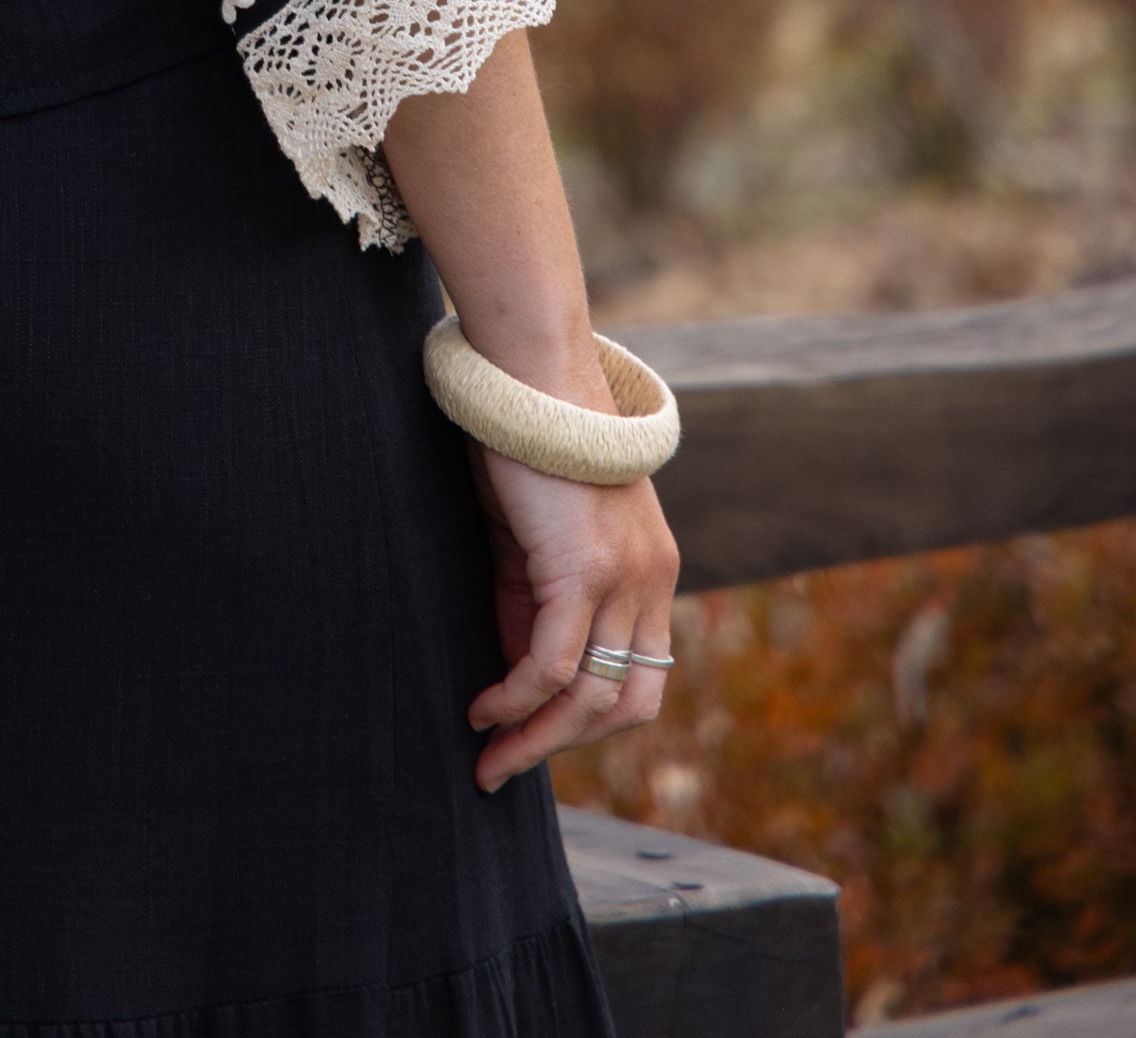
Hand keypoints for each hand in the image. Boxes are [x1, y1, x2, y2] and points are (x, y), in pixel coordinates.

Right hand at [465, 450, 678, 794]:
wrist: (533, 369)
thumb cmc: (529, 440)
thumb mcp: (544, 533)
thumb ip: (541, 597)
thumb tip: (519, 674)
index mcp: (651, 571)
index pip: (639, 676)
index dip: (589, 718)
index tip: (538, 736)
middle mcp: (651, 581)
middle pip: (627, 705)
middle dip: (566, 745)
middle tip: (508, 766)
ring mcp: (624, 578)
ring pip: (591, 697)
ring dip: (537, 739)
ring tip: (488, 756)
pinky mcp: (583, 569)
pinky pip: (551, 665)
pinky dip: (516, 699)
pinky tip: (484, 709)